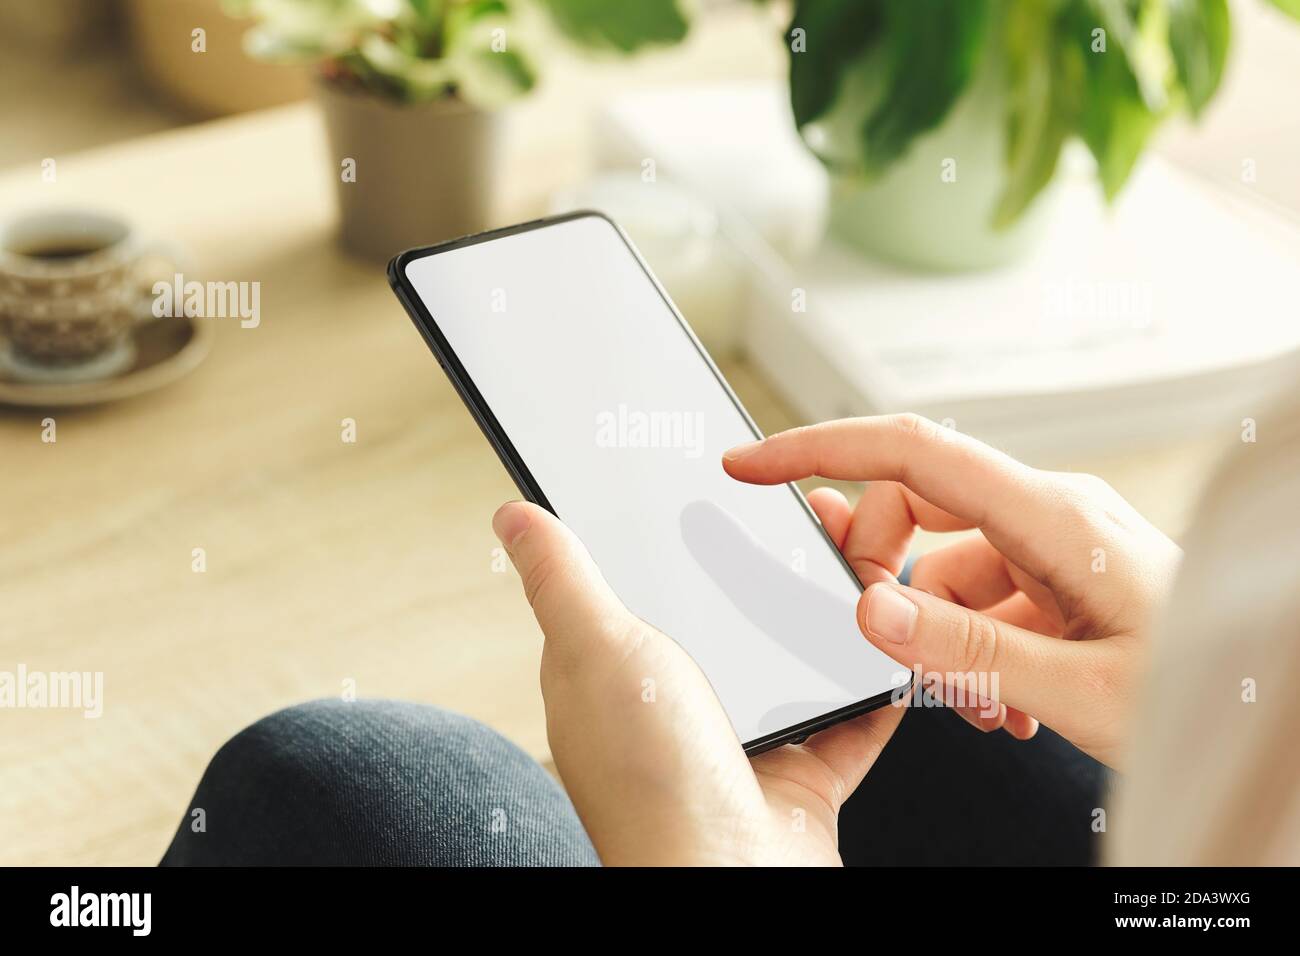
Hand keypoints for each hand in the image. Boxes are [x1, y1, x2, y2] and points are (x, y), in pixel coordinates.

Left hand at [491, 501, 903, 865]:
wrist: (731, 880)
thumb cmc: (649, 781)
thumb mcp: (596, 652)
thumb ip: (564, 580)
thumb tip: (512, 514)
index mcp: (616, 672)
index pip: (640, 584)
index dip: (673, 533)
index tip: (710, 484)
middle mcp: (678, 704)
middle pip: (728, 613)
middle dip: (765, 567)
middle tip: (805, 517)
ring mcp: (745, 738)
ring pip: (795, 655)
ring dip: (825, 614)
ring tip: (854, 557)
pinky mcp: (805, 768)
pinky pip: (852, 713)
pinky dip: (876, 681)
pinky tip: (893, 635)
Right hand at [724, 414, 1180, 767]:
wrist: (1271, 699)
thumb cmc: (1199, 690)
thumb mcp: (1077, 687)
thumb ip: (964, 645)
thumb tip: (867, 606)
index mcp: (1053, 516)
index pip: (913, 452)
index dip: (821, 449)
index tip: (751, 466)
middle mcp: (1050, 511)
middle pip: (916, 509)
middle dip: (881, 576)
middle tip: (883, 645)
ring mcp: (1057, 540)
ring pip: (947, 564)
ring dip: (936, 632)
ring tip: (980, 708)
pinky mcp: (1062, 572)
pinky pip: (985, 591)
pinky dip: (971, 642)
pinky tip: (1006, 703)